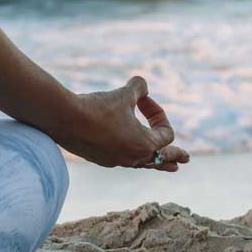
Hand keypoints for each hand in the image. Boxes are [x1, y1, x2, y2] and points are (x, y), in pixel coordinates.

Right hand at [56, 76, 189, 171]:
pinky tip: (130, 154)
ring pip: (143, 164)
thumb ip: (139, 88)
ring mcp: (117, 161)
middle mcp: (133, 158)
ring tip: (170, 167)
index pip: (166, 133)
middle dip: (174, 156)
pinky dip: (132, 155)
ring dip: (156, 162)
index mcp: (145, 144)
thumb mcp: (123, 94)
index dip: (158, 113)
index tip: (143, 99)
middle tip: (186, 159)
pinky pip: (124, 160)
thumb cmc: (98, 107)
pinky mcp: (102, 159)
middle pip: (161, 159)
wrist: (65, 120)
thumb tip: (143, 85)